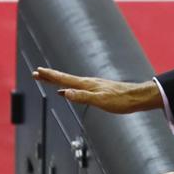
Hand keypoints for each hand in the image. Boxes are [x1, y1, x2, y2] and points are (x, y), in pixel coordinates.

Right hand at [32, 67, 161, 113]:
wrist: (137, 97)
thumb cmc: (120, 100)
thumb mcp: (100, 101)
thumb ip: (82, 97)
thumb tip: (64, 94)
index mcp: (86, 85)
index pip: (63, 80)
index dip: (50, 76)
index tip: (37, 72)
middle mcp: (87, 83)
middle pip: (64, 79)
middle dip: (50, 76)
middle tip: (36, 73)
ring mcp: (92, 86)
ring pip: (70, 82)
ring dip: (57, 81)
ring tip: (48, 79)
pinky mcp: (97, 90)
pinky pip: (77, 87)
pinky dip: (68, 88)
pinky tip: (67, 92)